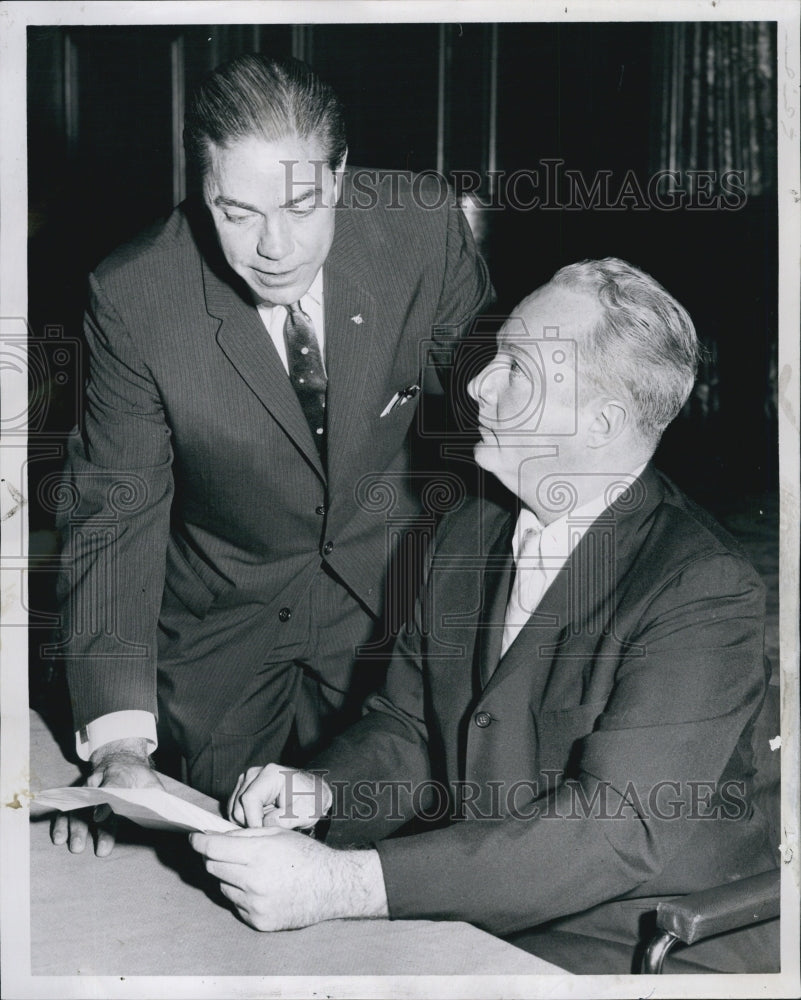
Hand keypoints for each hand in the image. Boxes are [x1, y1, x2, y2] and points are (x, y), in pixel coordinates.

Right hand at [50, 738, 161, 856]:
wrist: (123, 761)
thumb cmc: (139, 778)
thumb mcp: (151, 782)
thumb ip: (154, 796)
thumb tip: (161, 813)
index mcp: (119, 775)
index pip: (112, 787)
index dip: (105, 804)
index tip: (99, 818)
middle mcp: (99, 782)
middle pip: (90, 802)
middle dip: (88, 824)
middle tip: (89, 846)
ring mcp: (87, 790)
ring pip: (77, 808)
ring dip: (74, 828)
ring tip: (76, 847)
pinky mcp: (79, 799)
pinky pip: (67, 810)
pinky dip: (61, 824)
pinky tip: (59, 839)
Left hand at [189, 827, 387, 930]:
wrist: (331, 887)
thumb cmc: (306, 855)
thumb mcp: (278, 834)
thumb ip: (243, 836)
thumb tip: (215, 837)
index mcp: (258, 855)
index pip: (213, 849)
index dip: (200, 842)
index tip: (194, 839)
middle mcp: (253, 882)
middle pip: (214, 867)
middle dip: (216, 857)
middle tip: (229, 852)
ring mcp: (255, 905)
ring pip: (223, 886)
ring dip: (231, 877)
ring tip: (255, 872)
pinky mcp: (258, 921)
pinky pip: (237, 905)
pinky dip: (243, 896)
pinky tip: (264, 889)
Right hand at [227, 763, 331, 829]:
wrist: (313, 794)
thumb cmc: (311, 802)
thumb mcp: (304, 813)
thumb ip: (284, 820)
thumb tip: (263, 825)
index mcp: (271, 774)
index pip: (249, 800)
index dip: (254, 822)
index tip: (266, 834)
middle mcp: (254, 773)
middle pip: (238, 808)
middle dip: (252, 824)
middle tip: (271, 829)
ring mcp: (246, 780)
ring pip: (234, 812)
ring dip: (248, 823)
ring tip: (269, 822)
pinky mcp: (242, 788)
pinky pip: (235, 811)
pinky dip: (246, 820)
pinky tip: (262, 819)